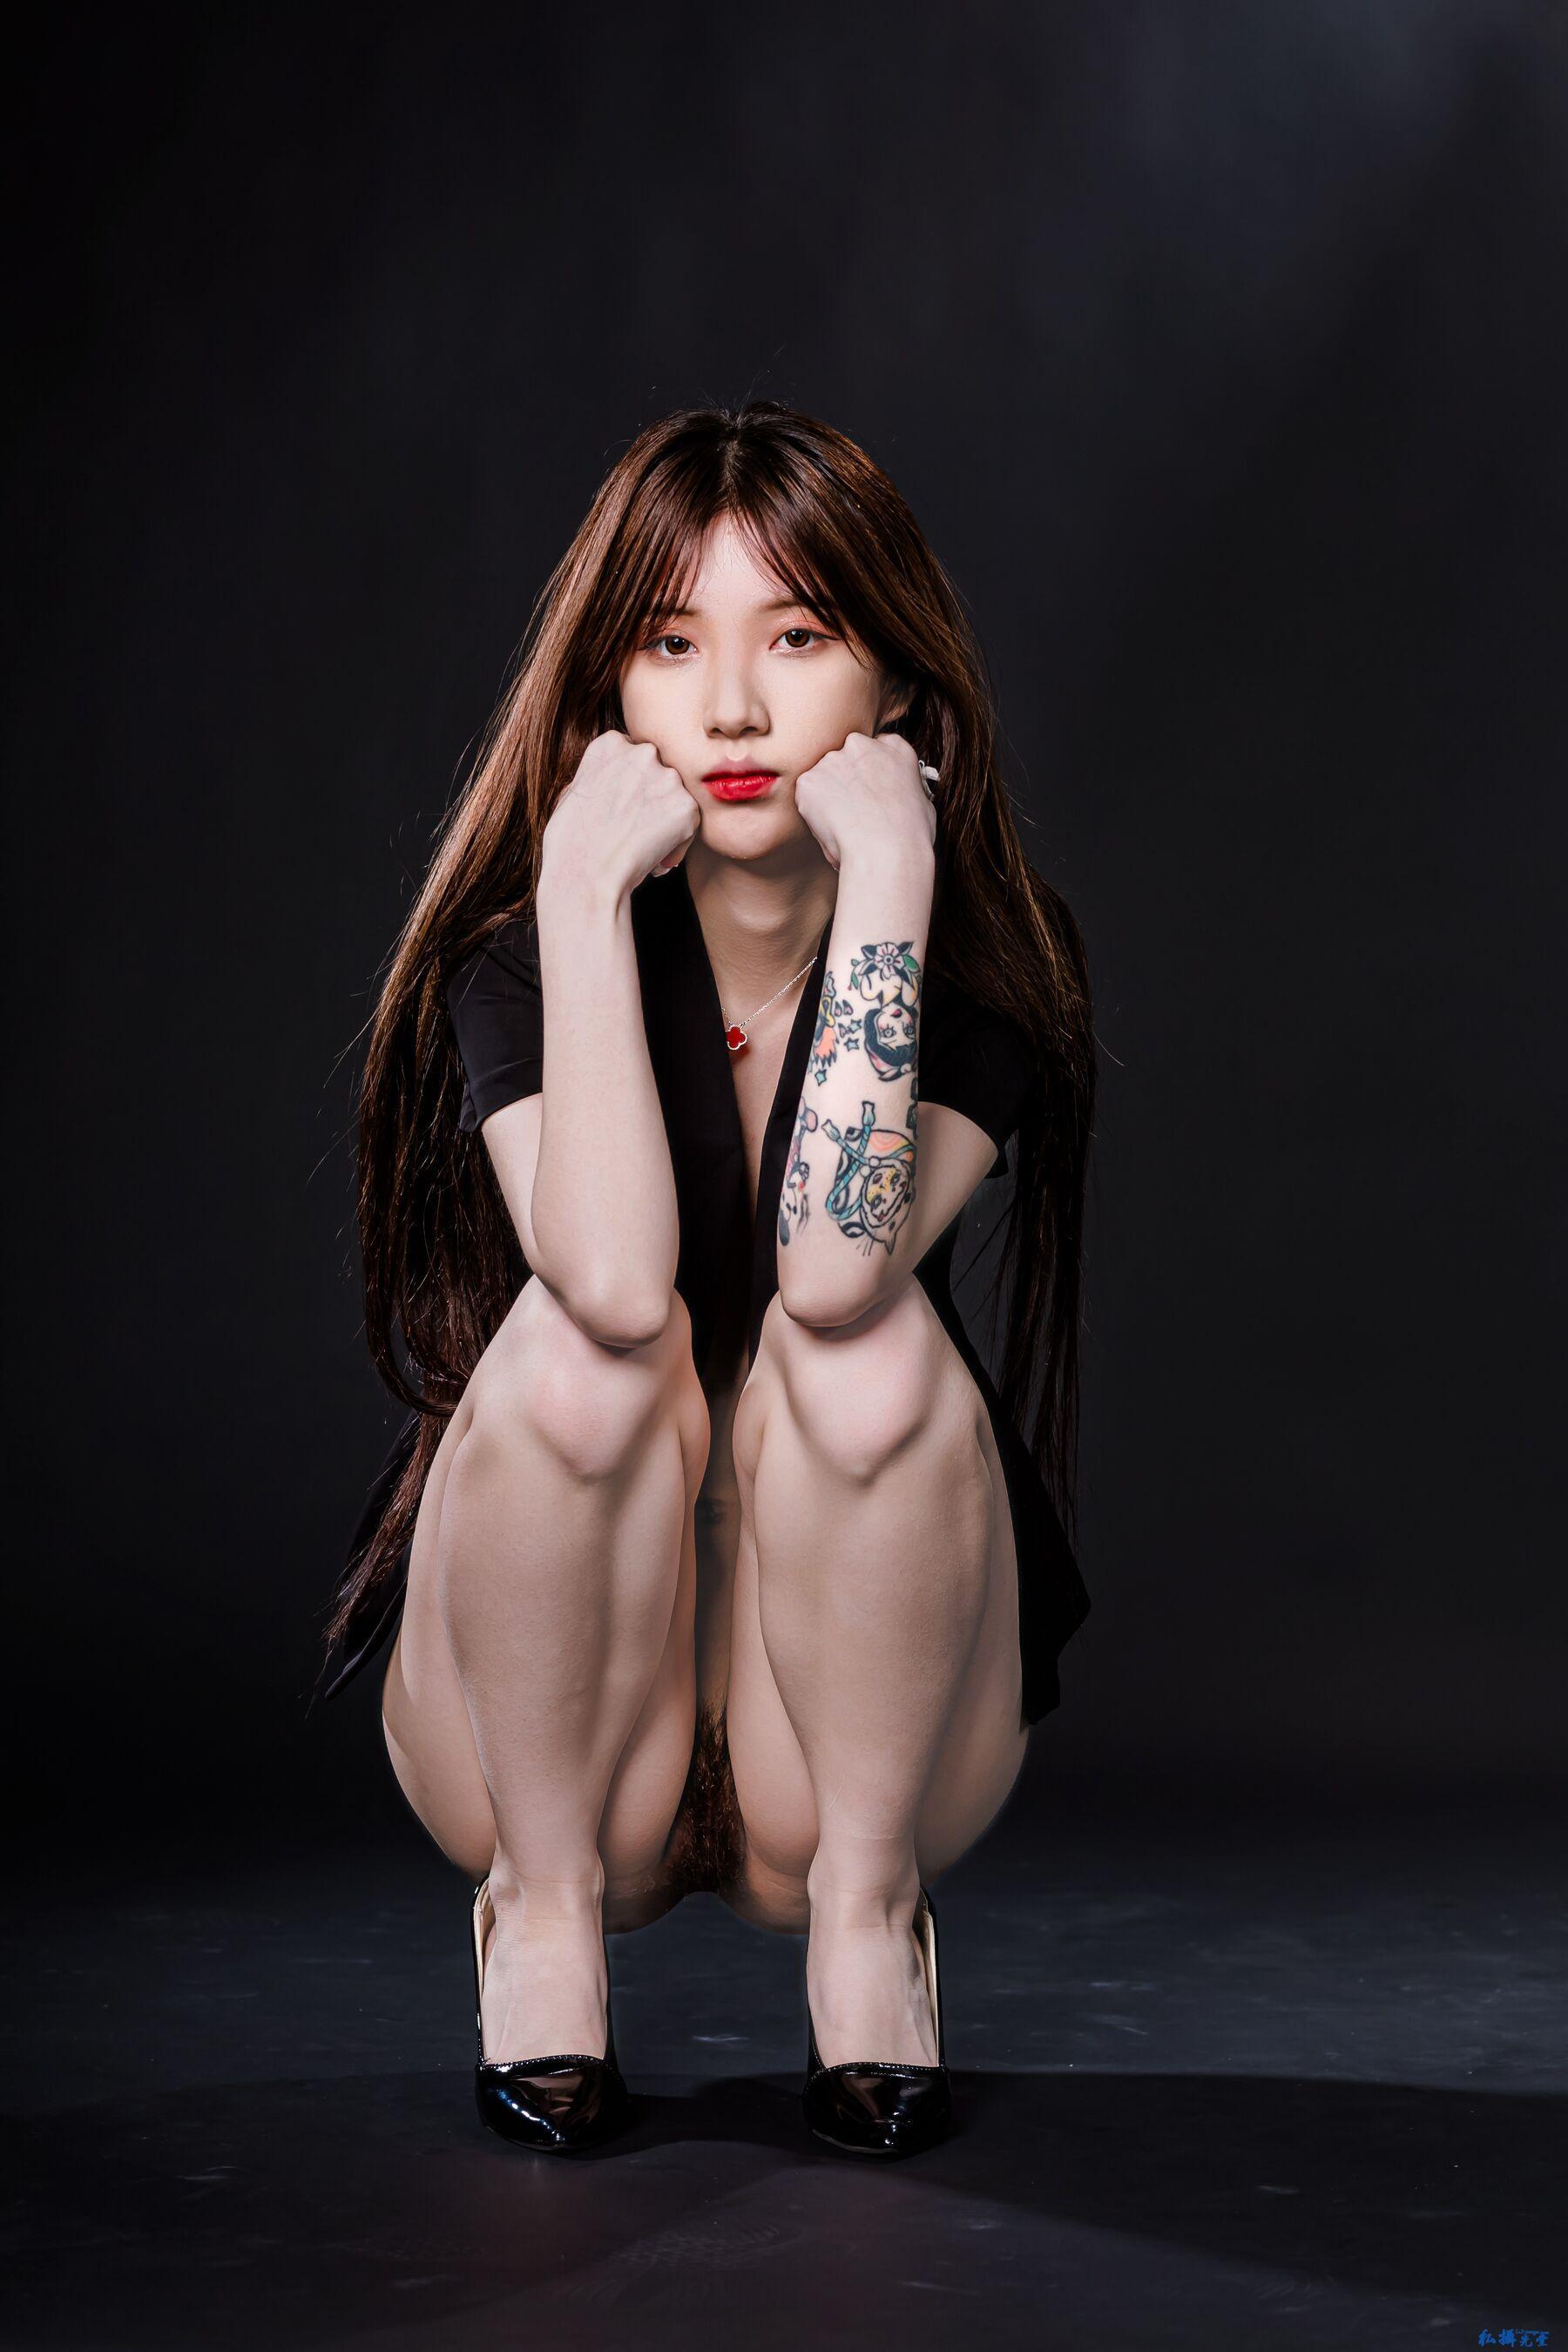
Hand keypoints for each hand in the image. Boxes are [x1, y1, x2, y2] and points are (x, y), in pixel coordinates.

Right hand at [540, 731, 701, 900]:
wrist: (586, 873)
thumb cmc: (571, 842)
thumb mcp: (573, 792)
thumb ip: (601, 777)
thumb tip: (615, 783)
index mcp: (610, 744)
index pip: (634, 756)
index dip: (631, 783)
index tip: (624, 805)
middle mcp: (642, 753)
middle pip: (659, 771)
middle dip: (652, 795)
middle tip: (637, 826)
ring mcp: (667, 778)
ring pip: (676, 795)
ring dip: (666, 817)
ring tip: (643, 845)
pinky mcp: (687, 806)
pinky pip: (690, 822)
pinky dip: (678, 841)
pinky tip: (656, 859)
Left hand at [793, 729, 936, 874]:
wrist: (886, 850)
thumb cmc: (910, 835)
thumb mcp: (922, 803)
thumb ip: (902, 791)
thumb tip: (893, 801)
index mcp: (894, 748)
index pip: (876, 748)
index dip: (870, 771)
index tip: (870, 789)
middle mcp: (861, 746)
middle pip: (846, 758)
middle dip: (846, 779)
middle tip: (853, 810)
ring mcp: (832, 760)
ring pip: (824, 777)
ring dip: (829, 796)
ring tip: (845, 825)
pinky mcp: (809, 780)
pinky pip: (807, 795)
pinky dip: (813, 812)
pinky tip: (832, 828)